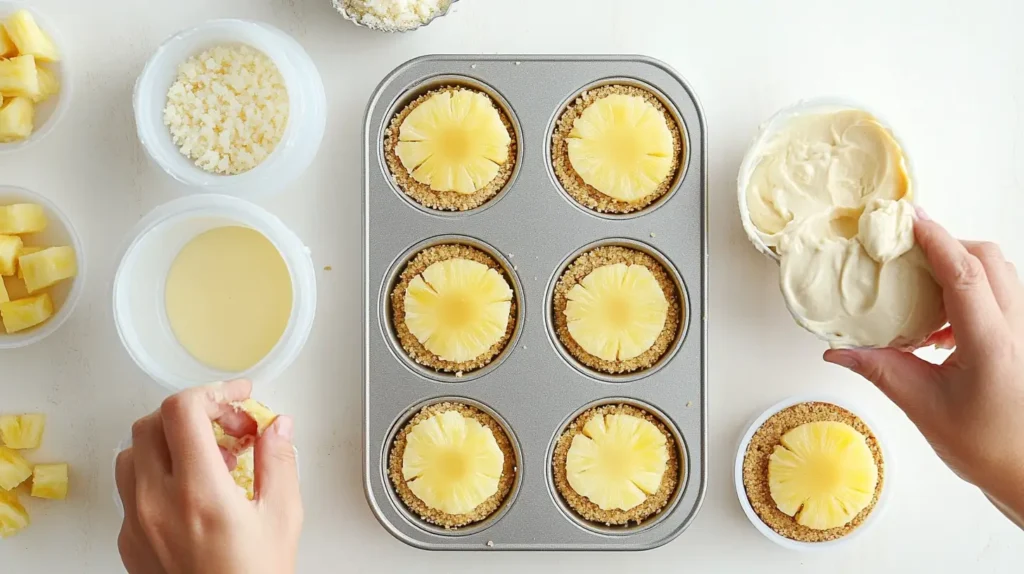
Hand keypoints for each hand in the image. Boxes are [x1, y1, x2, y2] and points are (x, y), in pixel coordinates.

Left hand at [115, 380, 302, 573]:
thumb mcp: (282, 518)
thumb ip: (280, 462)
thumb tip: (277, 428)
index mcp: (198, 492)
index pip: (182, 410)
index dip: (213, 392)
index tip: (237, 398)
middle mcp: (156, 503)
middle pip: (151, 423)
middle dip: (193, 413)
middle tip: (228, 427)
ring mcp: (135, 523)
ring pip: (132, 453)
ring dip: (168, 442)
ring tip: (209, 459)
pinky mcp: (128, 541)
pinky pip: (130, 489)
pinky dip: (158, 474)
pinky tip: (192, 491)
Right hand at [824, 214, 1023, 526]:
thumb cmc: (986, 447)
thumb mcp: (922, 407)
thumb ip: (879, 369)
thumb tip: (838, 350)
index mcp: (990, 344)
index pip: (964, 273)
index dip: (935, 239)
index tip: (909, 218)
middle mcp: (1016, 329)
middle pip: (988, 259)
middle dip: (947, 245)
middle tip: (908, 249)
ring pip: (999, 273)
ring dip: (961, 266)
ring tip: (921, 285)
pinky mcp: (1022, 339)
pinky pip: (1001, 294)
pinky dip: (970, 290)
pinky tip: (941, 321)